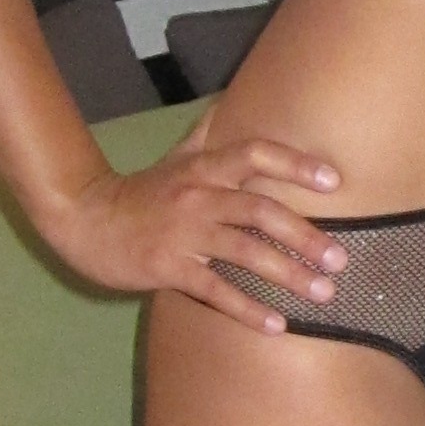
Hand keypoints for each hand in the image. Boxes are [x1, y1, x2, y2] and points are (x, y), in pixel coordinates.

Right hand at [48, 117, 347, 330]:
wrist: (84, 220)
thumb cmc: (142, 192)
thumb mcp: (176, 157)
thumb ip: (210, 132)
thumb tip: (236, 99)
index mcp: (204, 167)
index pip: (254, 154)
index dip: (295, 164)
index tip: (334, 181)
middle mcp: (198, 196)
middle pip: (259, 210)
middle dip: (305, 235)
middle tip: (340, 259)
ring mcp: (183, 233)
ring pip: (244, 252)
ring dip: (287, 274)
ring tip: (322, 294)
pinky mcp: (168, 268)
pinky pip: (215, 290)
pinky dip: (248, 309)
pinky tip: (278, 326)